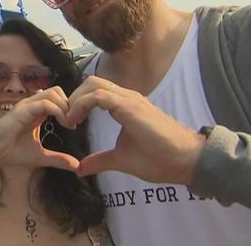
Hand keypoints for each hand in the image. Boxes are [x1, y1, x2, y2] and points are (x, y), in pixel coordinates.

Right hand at [0, 87, 78, 171]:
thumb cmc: (12, 153)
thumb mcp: (41, 157)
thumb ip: (58, 159)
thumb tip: (77, 166)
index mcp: (37, 112)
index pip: (57, 99)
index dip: (69, 109)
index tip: (74, 125)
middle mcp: (32, 106)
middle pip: (57, 91)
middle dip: (70, 104)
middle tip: (73, 122)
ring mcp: (27, 106)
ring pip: (53, 93)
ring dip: (65, 106)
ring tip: (69, 123)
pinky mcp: (22, 110)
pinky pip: (45, 103)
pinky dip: (58, 111)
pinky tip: (62, 124)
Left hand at [66, 76, 204, 184]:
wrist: (185, 161)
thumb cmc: (160, 159)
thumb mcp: (121, 159)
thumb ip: (101, 160)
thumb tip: (81, 168)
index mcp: (125, 106)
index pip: (94, 91)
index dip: (77, 103)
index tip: (69, 123)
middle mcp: (126, 98)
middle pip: (91, 83)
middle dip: (73, 97)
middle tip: (65, 119)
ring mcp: (129, 100)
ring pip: (93, 85)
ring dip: (75, 100)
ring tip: (68, 120)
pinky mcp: (130, 107)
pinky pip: (99, 96)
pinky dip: (81, 104)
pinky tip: (74, 121)